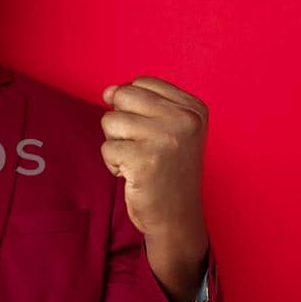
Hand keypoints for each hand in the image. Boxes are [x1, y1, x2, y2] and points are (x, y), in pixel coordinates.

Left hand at [100, 76, 209, 301]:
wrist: (176, 218)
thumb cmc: (167, 172)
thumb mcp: (167, 130)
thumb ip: (140, 104)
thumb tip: (108, 91)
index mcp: (193, 108)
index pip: (141, 83)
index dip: (133, 107)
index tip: (150, 133)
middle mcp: (184, 119)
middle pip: (123, 96)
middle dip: (121, 123)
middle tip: (141, 147)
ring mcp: (165, 139)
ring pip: (110, 121)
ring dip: (116, 144)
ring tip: (138, 161)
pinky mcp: (144, 160)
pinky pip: (106, 148)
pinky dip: (113, 164)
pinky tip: (134, 175)